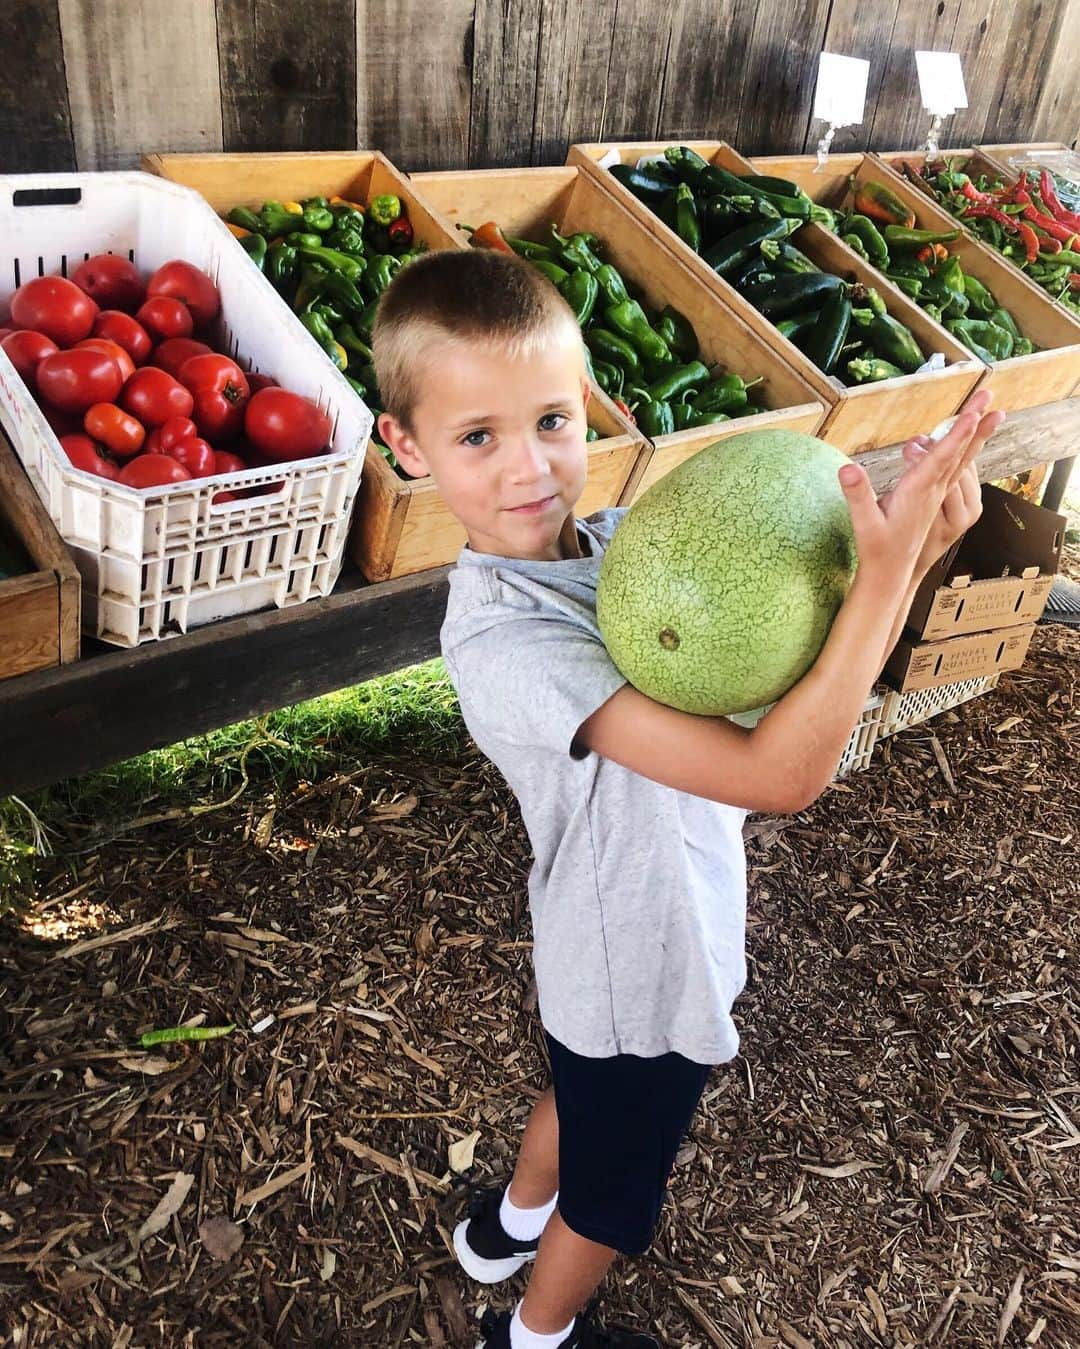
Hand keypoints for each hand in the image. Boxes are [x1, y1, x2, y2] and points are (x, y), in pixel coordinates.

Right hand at [838, 389, 1003, 589]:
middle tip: (990, 398)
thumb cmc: (875, 549)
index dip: (956, 437)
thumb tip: (847, 468)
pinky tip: (968, 441)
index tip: (973, 415)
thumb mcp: (863, 523)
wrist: (890, 573)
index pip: (940, 461)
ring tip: (992, 413)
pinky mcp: (934, 499)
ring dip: (976, 435)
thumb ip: (857, 495)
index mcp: (917, 494)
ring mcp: (936, 495)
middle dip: (975, 425)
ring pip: (961, 461)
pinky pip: (955, 470)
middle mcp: (932, 492)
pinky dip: (962, 451)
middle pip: (959, 454)